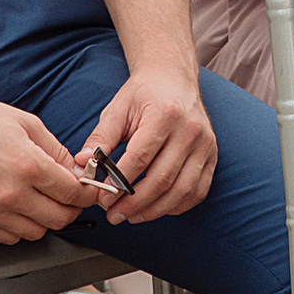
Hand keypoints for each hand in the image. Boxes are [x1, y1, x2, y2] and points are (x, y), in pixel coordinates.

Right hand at [0, 92, 104, 243]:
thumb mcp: (28, 124)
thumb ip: (57, 151)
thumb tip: (78, 172)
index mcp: (28, 166)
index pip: (72, 193)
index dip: (86, 193)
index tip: (89, 191)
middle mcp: (10, 194)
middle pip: (59, 218)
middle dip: (71, 208)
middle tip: (70, 197)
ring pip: (37, 232)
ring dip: (46, 219)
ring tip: (43, 200)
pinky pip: (11, 237)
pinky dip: (21, 227)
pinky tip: (20, 207)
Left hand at [76, 67, 216, 225]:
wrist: (174, 78)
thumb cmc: (143, 95)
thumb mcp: (117, 110)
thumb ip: (100, 139)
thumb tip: (81, 166)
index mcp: (165, 114)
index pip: (140, 158)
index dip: (119, 183)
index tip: (102, 198)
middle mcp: (190, 129)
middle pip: (162, 179)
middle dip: (134, 203)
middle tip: (113, 215)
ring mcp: (205, 144)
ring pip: (182, 190)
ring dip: (154, 210)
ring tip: (131, 215)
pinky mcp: (212, 155)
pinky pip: (198, 191)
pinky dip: (177, 206)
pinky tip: (157, 208)